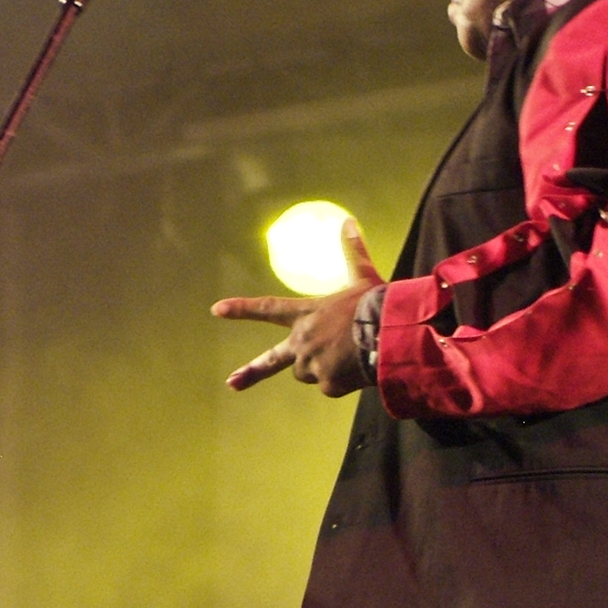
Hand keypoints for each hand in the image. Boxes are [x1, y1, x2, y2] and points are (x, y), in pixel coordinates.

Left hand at [212, 218, 383, 395]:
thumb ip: (353, 252)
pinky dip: (344, 380)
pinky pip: (332, 385)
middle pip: (271, 360)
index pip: (267, 307)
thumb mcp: (363, 276)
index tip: (216, 310)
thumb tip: (348, 222)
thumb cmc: (377, 304)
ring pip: (310, 371)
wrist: (391, 333)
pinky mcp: (327, 384)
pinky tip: (360, 367)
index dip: (242, 308)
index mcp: (306, 313)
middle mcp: (302, 341)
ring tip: (349, 354)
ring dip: (323, 367)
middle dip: (250, 372)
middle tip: (232, 383)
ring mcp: (312, 364)